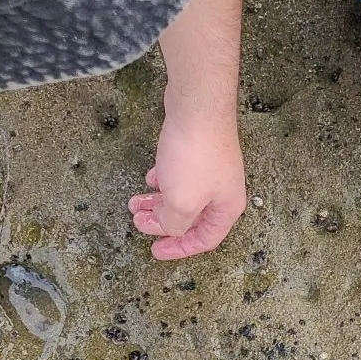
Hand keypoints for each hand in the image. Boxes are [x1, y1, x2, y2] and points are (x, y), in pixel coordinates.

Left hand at [129, 110, 246, 260]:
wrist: (198, 108)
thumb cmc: (195, 156)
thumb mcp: (182, 202)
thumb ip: (174, 223)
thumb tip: (169, 226)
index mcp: (226, 208)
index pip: (205, 240)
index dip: (179, 249)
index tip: (156, 251)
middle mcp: (222, 191)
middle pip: (191, 218)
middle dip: (162, 223)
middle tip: (138, 221)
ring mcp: (211, 170)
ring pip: (182, 195)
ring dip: (157, 202)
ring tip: (134, 202)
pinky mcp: (198, 152)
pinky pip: (179, 175)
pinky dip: (163, 181)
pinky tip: (150, 178)